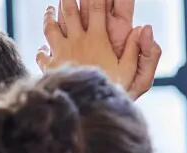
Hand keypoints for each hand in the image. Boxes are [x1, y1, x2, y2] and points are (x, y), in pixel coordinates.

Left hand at [38, 1, 161, 99]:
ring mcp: (61, 52)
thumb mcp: (130, 72)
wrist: (86, 108)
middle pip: (68, 10)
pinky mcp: (51, 67)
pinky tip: (43, 49)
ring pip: (50, 27)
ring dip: (49, 16)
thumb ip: (136, 50)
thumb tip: (144, 28)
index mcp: (97, 39)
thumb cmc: (112, 91)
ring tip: (49, 10)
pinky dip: (41, 50)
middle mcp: (77, 41)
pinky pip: (42, 55)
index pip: (96, 7)